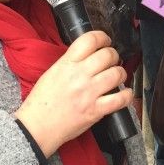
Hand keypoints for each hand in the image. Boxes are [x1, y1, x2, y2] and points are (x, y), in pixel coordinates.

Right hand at [15, 30, 131, 155]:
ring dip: (120, 73)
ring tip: (117, 76)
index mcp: (66, 64)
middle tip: (111, 61)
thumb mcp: (52, 73)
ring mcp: (88, 93)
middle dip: (113, 56)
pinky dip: (126, 95)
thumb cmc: (41, 102)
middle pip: (107, 55)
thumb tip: (88, 56)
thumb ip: (70, 63)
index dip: (102, 37)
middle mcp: (79, 76)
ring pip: (116, 74)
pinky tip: (125, 93)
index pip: (89, 40)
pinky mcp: (95, 110)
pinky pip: (119, 99)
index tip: (105, 41)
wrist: (37, 127)